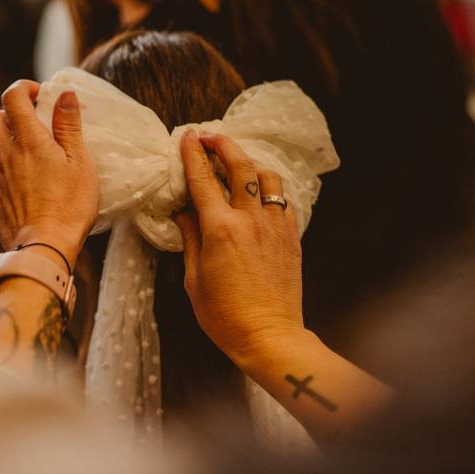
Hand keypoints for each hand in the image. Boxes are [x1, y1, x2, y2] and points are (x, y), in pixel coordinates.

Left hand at [0, 80, 98, 267]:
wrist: (43, 248)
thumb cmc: (69, 206)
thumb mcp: (80, 163)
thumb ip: (70, 127)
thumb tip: (65, 96)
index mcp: (28, 141)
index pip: (12, 97)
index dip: (23, 88)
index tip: (40, 95)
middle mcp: (6, 155)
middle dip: (8, 112)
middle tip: (31, 122)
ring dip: (7, 143)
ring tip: (32, 156)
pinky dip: (8, 172)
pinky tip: (28, 185)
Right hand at [174, 131, 304, 370]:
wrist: (269, 336)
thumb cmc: (224, 315)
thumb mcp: (193, 279)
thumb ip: (190, 239)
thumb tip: (184, 213)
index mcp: (220, 229)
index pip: (203, 179)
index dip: (193, 154)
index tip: (187, 137)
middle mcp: (250, 220)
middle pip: (240, 165)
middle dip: (223, 144)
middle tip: (209, 136)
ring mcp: (274, 227)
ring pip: (267, 176)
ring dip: (250, 162)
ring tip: (237, 162)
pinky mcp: (290, 237)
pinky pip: (282, 200)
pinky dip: (269, 187)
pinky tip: (260, 191)